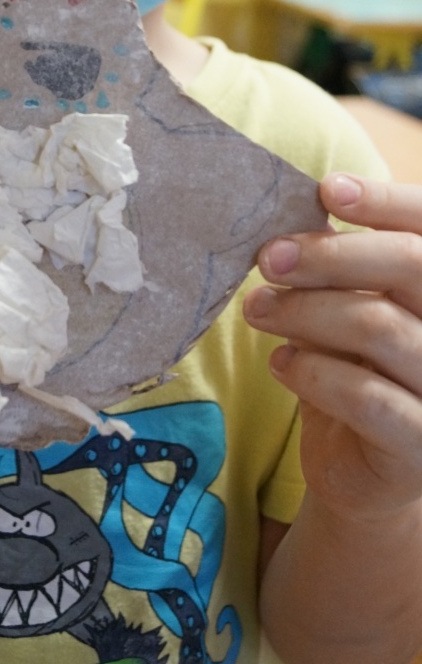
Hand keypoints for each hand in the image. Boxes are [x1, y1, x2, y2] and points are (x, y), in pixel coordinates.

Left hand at [244, 173, 421, 520]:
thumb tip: (294, 214)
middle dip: (331, 255)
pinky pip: (366, 396)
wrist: (361, 473)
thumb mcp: (351, 309)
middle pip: (412, 266)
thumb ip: (340, 267)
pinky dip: (313, 372)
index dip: (387, 201)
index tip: (328, 190)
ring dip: (304, 311)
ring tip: (257, 309)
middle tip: (269, 258)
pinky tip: (281, 363)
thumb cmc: (357, 373)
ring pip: (378, 326)